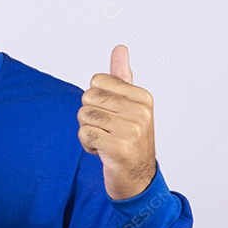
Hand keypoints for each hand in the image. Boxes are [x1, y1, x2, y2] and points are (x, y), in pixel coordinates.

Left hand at [77, 44, 156, 200]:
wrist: (138, 179)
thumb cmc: (130, 139)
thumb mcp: (129, 106)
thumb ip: (122, 77)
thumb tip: (120, 48)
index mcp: (143, 97)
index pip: (96, 81)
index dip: (96, 100)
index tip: (112, 116)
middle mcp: (140, 112)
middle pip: (87, 98)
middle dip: (90, 116)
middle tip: (107, 131)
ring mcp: (131, 130)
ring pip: (84, 116)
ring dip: (89, 132)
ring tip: (107, 141)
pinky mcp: (119, 148)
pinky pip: (84, 134)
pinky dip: (87, 145)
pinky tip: (103, 152)